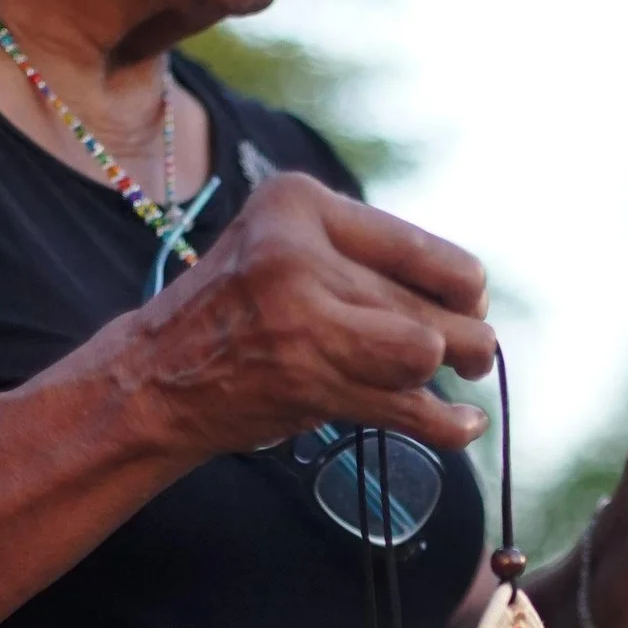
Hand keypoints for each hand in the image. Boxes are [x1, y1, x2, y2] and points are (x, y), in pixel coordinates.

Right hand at [74, 172, 496, 461]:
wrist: (155, 378)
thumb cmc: (236, 314)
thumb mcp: (287, 249)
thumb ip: (364, 258)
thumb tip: (473, 295)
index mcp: (298, 203)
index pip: (422, 249)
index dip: (463, 286)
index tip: (468, 304)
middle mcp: (298, 251)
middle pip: (428, 303)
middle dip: (464, 337)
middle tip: (473, 355)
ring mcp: (300, 316)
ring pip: (426, 350)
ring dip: (454, 374)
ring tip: (463, 382)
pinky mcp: (307, 379)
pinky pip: (407, 405)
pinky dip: (447, 423)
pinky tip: (464, 424)